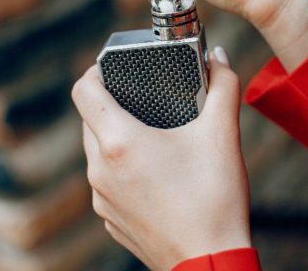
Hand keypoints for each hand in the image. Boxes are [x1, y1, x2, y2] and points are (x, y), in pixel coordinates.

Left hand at [71, 48, 250, 270]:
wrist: (209, 262)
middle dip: (113, 104)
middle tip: (146, 99)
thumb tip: (219, 57)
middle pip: (90, 120)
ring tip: (155, 136)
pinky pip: (107, 182)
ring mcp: (102, 199)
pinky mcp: (111, 219)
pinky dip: (123, 168)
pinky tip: (157, 173)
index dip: (95, 71)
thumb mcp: (223, 134)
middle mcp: (100, 170)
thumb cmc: (214, 199)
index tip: (113, 67)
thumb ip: (223, 87)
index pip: (83, 90)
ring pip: (98, 153)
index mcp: (121, 142)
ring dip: (118, 137)